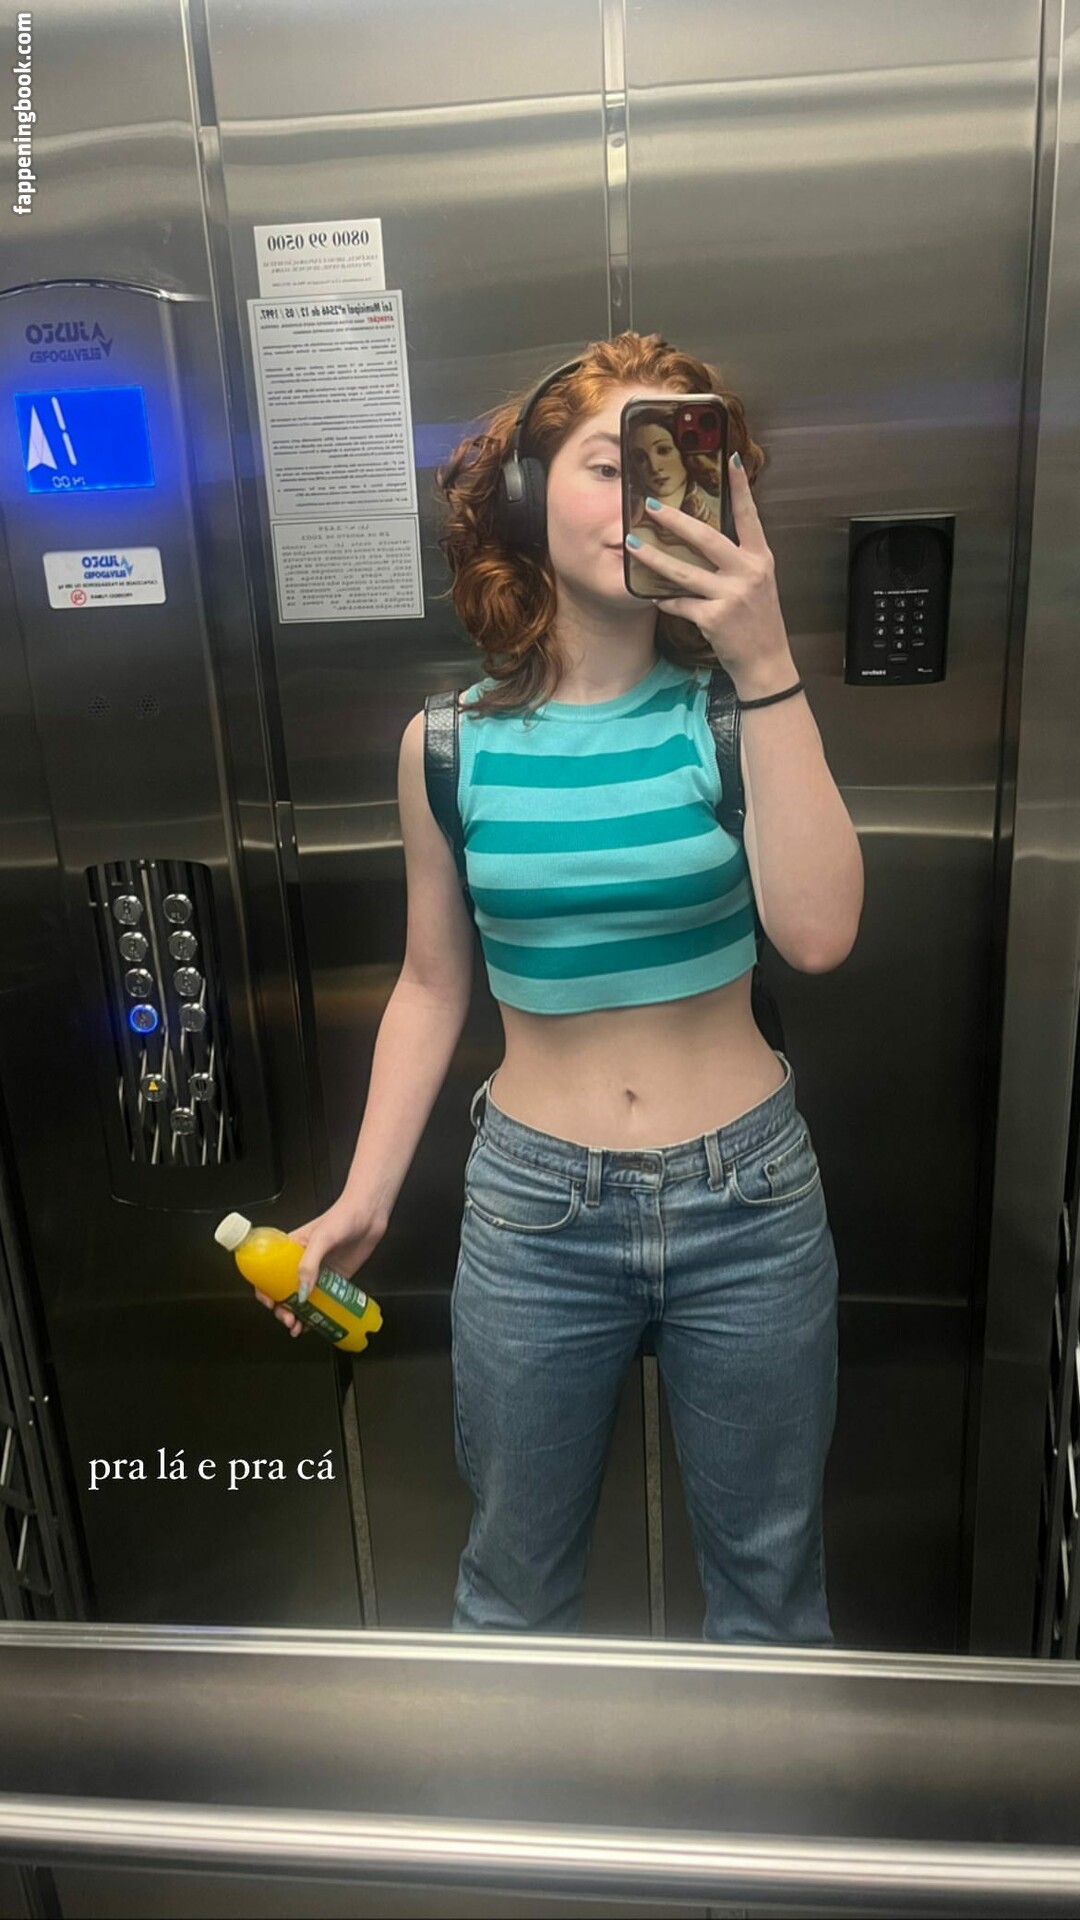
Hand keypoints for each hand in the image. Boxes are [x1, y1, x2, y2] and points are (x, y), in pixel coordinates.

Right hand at [253, 1195, 386, 1338]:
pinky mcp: (335, 1280)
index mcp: (290, 1249)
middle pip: (284, 1291)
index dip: (264, 1290)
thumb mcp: (322, 1238)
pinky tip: (316, 1324)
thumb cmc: (344, 1216)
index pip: (268, 1272)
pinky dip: (318, 1315)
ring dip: (298, 1316)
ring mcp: (319, 1273)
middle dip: (282, 1309)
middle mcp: (302, 1263)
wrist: (370, 1215)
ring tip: (299, 1327)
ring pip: (302, 1300)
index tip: (269, 1304)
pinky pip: (323, 1301)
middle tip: (288, 1319)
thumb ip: (310, 1264)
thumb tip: (301, 1292)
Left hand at [626, 454, 793, 690]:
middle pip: (706, 538)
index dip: (740, 487)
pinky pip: (680, 603)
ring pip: (683, 571)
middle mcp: (748, 572)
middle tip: (650, 506)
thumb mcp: (757, 583)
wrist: (766, 662)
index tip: (729, 458)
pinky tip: (653, 596)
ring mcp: (731, 595)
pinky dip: (665, 600)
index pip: (750, 516)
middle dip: (674, 520)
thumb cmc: (758, 622)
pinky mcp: (715, 618)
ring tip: (631, 545)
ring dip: (653, 557)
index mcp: (760, 558)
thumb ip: (737, 561)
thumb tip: (704, 539)